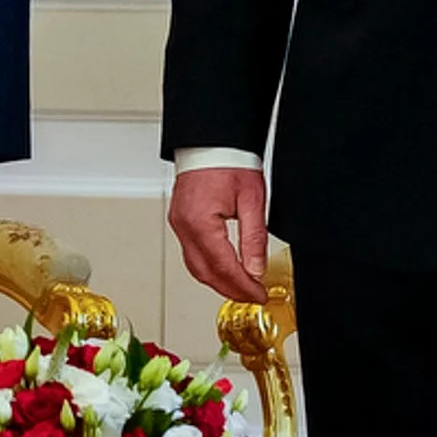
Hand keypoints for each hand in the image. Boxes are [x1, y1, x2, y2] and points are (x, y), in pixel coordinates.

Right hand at [168, 166, 268, 303]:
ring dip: (217, 281)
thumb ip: (254, 238)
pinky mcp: (180, 220)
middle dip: (230, 289)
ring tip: (240, 288)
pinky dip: (208, 267)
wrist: (211, 140)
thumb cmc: (228, 161)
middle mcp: (184, 226)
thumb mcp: (252, 199)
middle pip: (205, 273)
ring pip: (195, 266)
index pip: (223, 267)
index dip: (243, 286)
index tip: (258, 294)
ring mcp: (179, 224)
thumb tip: (256, 269)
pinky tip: (223, 270)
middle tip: (252, 296)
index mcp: (200, 222)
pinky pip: (191, 253)